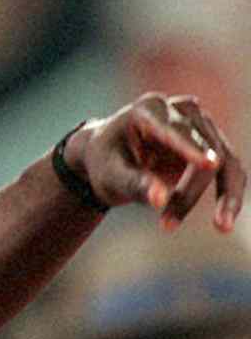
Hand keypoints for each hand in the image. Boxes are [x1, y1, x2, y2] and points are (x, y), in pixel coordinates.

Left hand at [71, 94, 245, 230]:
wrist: (109, 156)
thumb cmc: (105, 163)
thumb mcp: (109, 176)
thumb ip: (132, 184)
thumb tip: (159, 199)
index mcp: (149, 109)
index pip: (174, 131)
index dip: (190, 149)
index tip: (209, 164)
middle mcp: (181, 109)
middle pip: (201, 149)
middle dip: (188, 192)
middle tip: (167, 225)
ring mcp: (201, 123)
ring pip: (224, 161)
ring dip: (223, 197)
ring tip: (220, 229)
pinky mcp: (213, 142)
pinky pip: (233, 169)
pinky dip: (232, 195)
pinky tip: (225, 223)